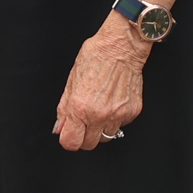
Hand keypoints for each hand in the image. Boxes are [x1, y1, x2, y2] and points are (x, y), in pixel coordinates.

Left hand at [53, 21, 147, 150]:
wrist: (121, 47)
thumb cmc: (96, 57)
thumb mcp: (71, 80)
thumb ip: (64, 108)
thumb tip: (60, 127)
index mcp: (80, 107)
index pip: (71, 142)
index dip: (68, 139)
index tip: (69, 133)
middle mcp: (99, 114)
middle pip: (89, 144)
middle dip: (84, 136)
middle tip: (84, 122)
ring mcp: (117, 115)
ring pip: (106, 137)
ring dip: (101, 128)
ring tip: (100, 109)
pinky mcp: (132, 112)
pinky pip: (121, 125)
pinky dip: (116, 118)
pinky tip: (113, 102)